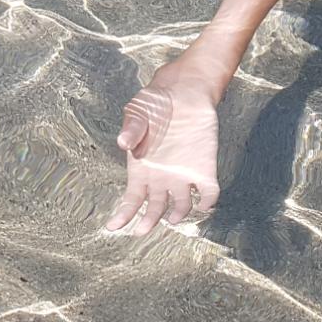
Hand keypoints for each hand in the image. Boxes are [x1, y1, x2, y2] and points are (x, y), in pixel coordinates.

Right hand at [105, 79, 219, 235]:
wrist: (184, 91)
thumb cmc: (156, 103)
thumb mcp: (137, 112)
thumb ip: (131, 128)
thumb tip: (122, 142)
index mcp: (142, 169)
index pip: (131, 199)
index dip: (123, 214)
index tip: (114, 226)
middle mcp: (162, 177)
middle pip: (154, 208)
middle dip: (148, 220)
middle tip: (142, 229)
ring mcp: (183, 174)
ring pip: (181, 205)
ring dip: (178, 214)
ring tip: (174, 217)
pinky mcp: (204, 168)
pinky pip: (208, 192)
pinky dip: (207, 201)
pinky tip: (204, 203)